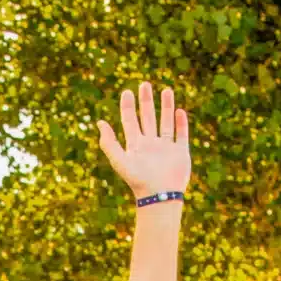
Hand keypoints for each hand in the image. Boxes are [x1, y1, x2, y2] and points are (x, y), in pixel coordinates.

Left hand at [97, 83, 191, 200]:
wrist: (159, 196)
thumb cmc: (138, 180)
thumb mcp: (120, 160)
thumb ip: (109, 143)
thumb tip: (99, 123)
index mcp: (135, 146)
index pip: (130, 121)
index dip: (127, 107)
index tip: (127, 91)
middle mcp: (150, 145)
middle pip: (147, 118)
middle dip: (146, 101)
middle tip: (144, 84)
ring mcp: (166, 148)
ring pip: (165, 122)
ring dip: (166, 107)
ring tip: (166, 90)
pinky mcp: (180, 152)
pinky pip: (181, 134)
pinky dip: (181, 123)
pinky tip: (179, 111)